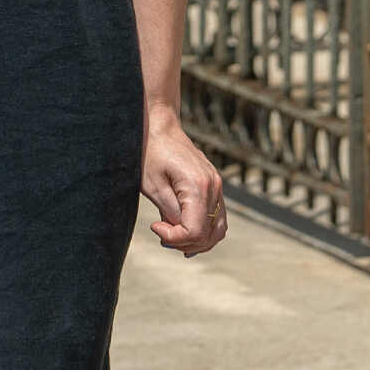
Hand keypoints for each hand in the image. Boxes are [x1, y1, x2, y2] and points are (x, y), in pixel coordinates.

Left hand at [140, 111, 225, 255]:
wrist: (160, 126)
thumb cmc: (151, 152)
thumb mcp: (153, 186)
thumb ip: (169, 212)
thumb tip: (179, 232)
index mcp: (198, 186)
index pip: (196, 232)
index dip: (175, 238)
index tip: (155, 226)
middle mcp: (214, 187)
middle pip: (209, 235)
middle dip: (185, 243)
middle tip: (162, 234)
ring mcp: (217, 186)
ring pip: (218, 230)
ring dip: (197, 241)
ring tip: (173, 236)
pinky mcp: (214, 186)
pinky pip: (217, 218)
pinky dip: (204, 230)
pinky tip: (184, 231)